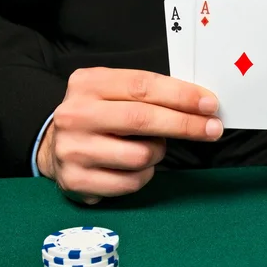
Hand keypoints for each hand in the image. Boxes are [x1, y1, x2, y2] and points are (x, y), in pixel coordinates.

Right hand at [37, 67, 221, 203]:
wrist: (54, 147)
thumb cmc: (99, 117)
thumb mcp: (113, 92)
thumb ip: (148, 93)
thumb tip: (200, 103)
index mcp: (88, 83)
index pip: (142, 86)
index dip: (181, 95)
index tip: (210, 104)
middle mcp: (76, 114)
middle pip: (142, 119)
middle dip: (185, 125)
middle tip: (213, 129)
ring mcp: (73, 149)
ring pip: (140, 156)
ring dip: (158, 153)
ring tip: (151, 148)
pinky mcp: (77, 180)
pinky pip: (130, 182)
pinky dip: (144, 176)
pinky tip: (135, 167)